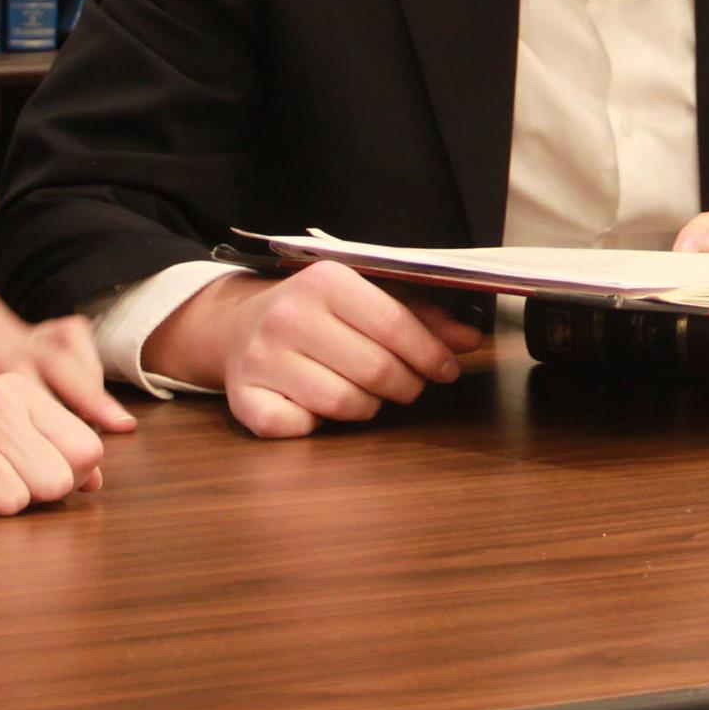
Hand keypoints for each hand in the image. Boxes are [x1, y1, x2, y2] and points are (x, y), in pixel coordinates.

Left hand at [0, 239, 135, 434]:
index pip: (31, 379)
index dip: (63, 404)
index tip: (90, 427)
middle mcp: (9, 338)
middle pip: (65, 366)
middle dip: (93, 397)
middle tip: (120, 429)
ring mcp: (17, 333)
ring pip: (70, 354)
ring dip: (92, 382)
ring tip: (111, 420)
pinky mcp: (18, 333)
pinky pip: (62, 347)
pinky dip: (81, 366)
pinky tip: (85, 391)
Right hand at [156, 261, 485, 439]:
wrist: (238, 325)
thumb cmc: (316, 312)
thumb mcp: (367, 297)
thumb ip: (422, 317)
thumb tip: (470, 340)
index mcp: (325, 281)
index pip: (394, 325)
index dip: (430, 354)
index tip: (447, 369)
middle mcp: (288, 316)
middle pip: (375, 369)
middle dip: (406, 385)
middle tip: (409, 385)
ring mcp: (262, 358)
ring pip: (343, 403)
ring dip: (367, 406)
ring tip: (364, 392)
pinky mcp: (244, 398)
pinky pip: (300, 428)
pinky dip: (317, 426)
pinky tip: (317, 406)